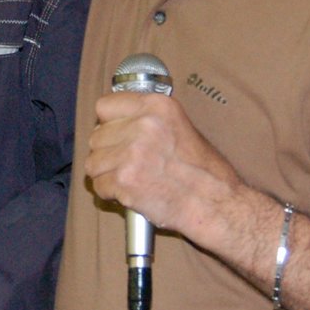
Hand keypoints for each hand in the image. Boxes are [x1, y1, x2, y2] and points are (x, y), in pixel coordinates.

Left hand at [85, 90, 244, 238]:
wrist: (216, 202)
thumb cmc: (202, 169)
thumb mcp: (179, 125)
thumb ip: (146, 118)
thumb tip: (111, 122)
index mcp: (157, 106)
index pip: (104, 106)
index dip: (108, 124)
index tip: (116, 135)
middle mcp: (143, 125)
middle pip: (96, 136)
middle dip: (107, 152)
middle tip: (127, 164)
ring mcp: (132, 153)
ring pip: (92, 162)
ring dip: (106, 174)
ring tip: (129, 179)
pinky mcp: (125, 181)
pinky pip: (98, 186)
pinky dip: (110, 193)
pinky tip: (129, 193)